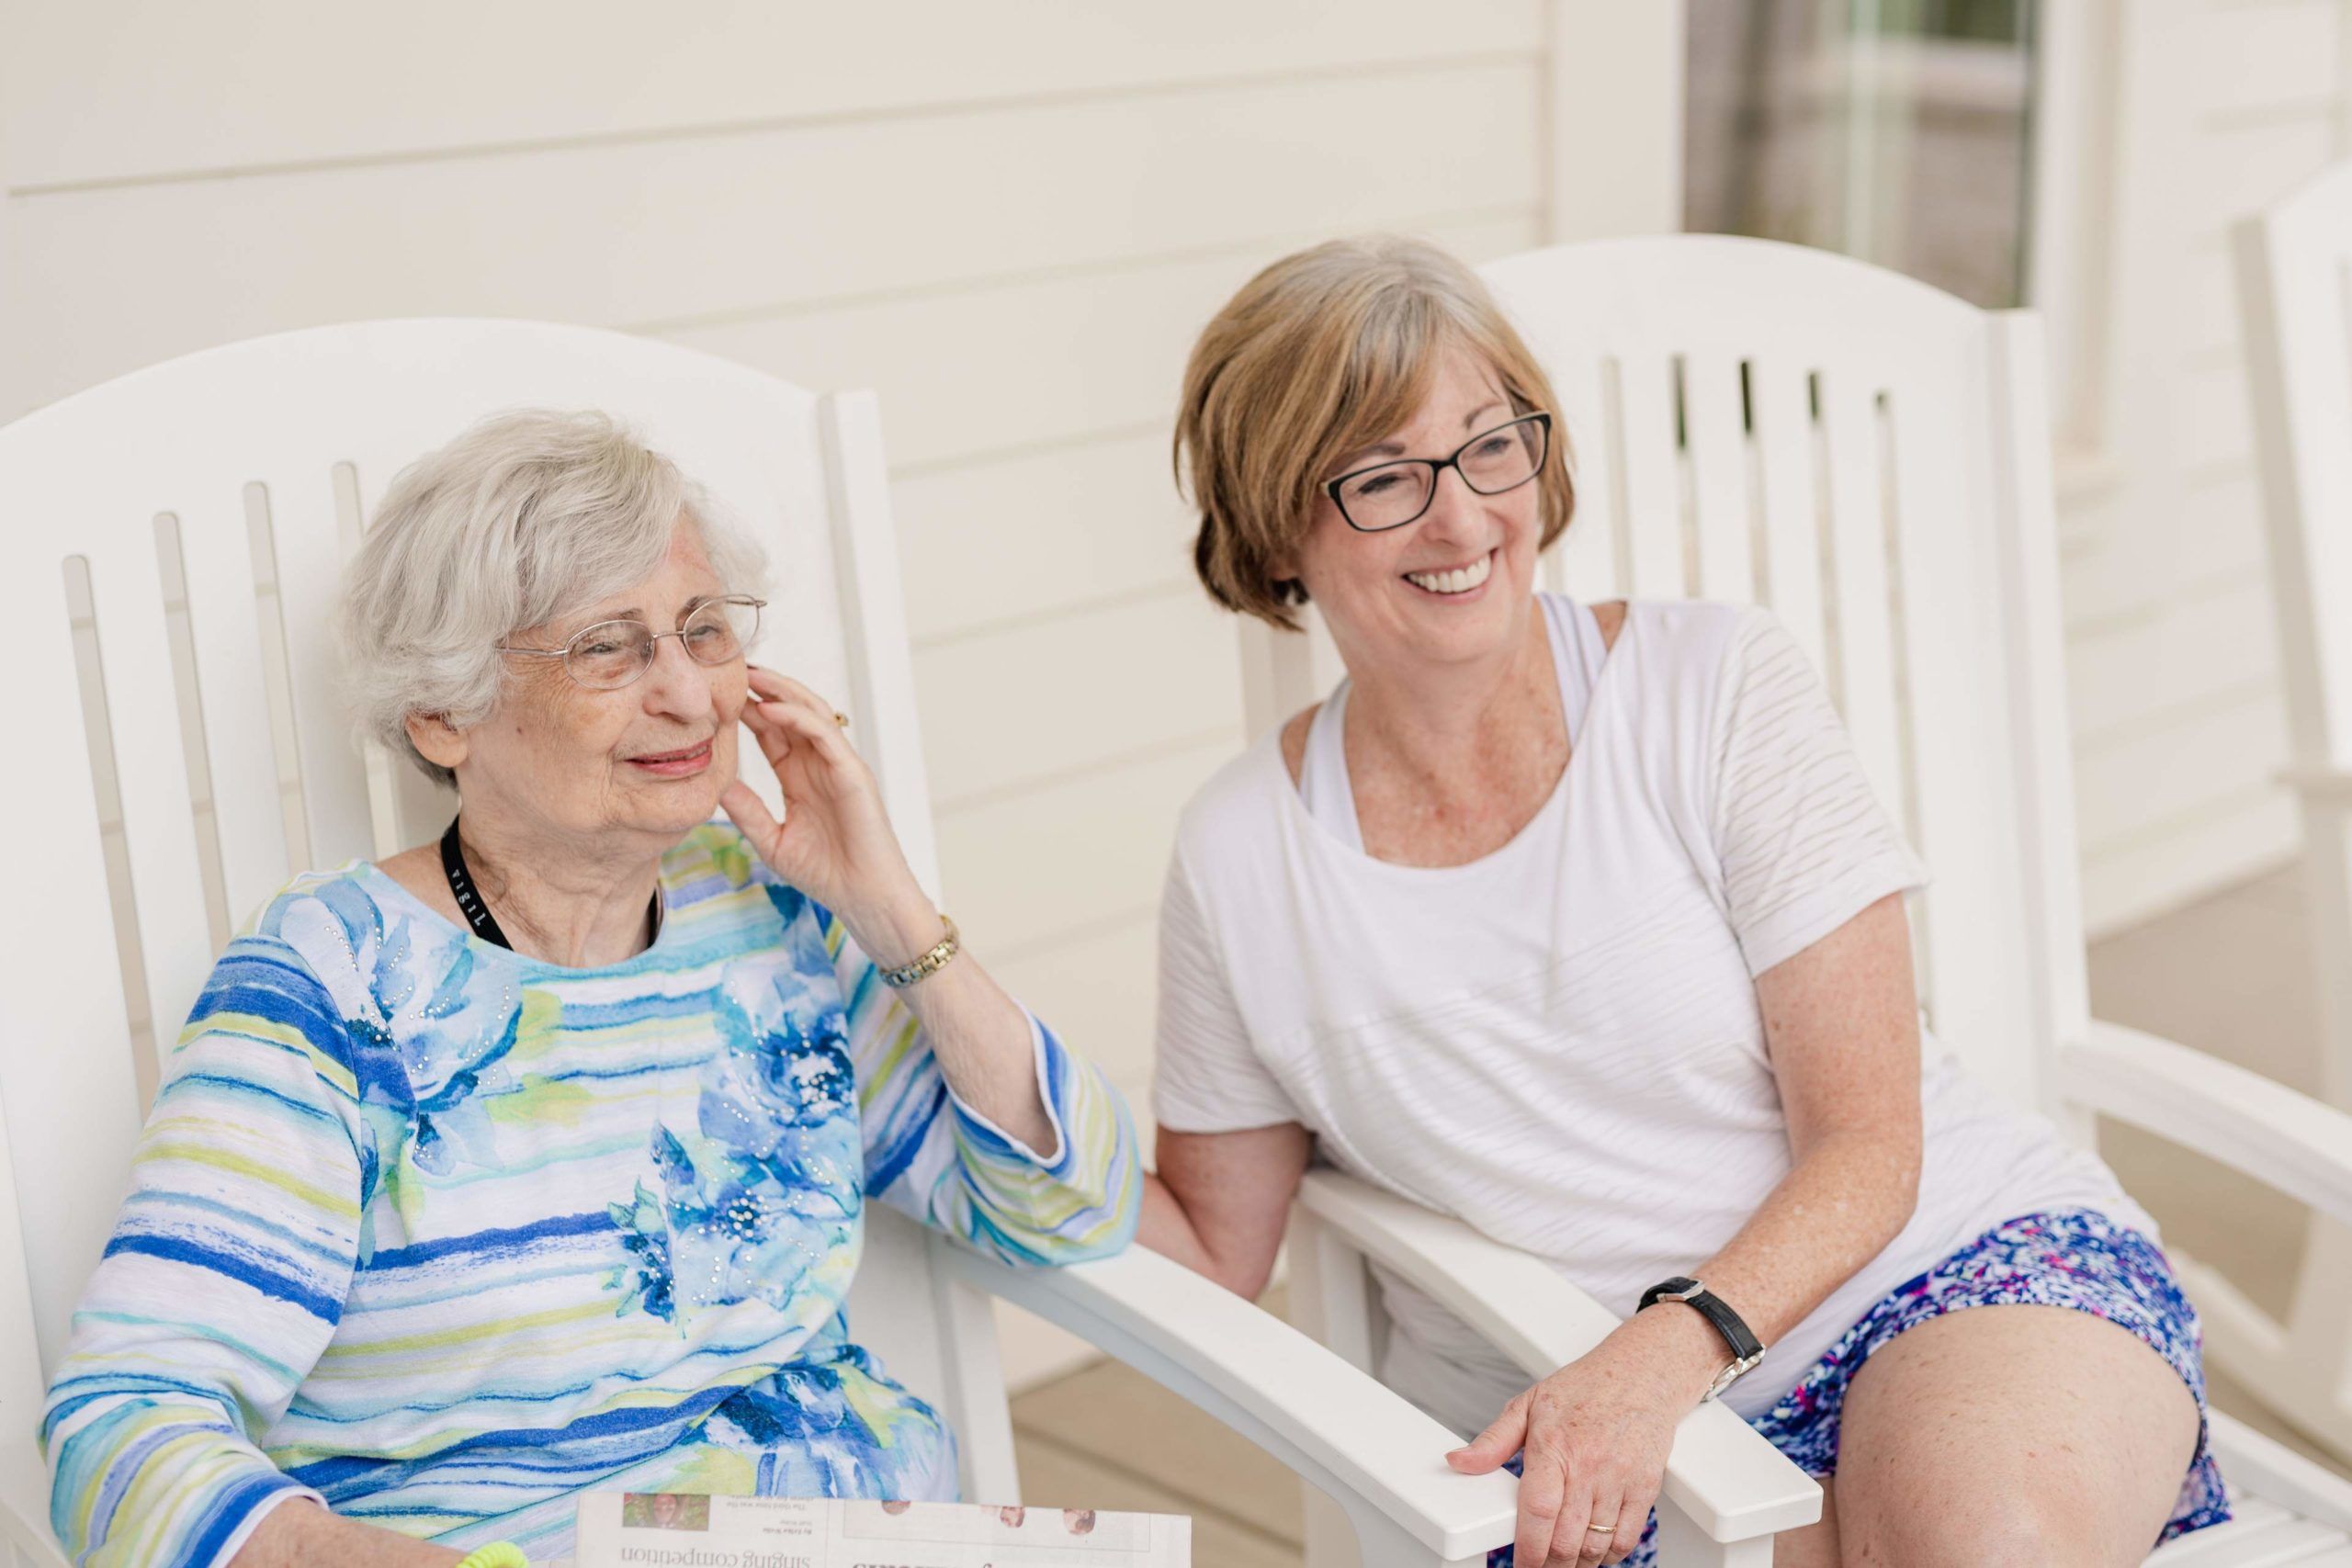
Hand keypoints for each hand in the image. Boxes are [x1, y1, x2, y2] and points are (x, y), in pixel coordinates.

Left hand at [721, 667, 928, 946]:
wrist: (864, 898)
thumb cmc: (826, 874)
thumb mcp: (772, 839)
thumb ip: (747, 811)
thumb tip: (716, 785)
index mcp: (800, 776)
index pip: (771, 731)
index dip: (745, 710)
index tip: (714, 695)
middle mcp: (820, 764)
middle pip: (790, 711)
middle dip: (762, 688)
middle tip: (729, 670)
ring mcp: (839, 764)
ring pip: (810, 711)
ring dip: (780, 690)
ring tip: (749, 675)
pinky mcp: (853, 772)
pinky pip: (824, 734)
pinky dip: (797, 717)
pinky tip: (768, 708)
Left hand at [1446, 1315, 1715, 1565]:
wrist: (1640, 1373)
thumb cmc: (1584, 1388)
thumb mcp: (1528, 1405)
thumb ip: (1492, 1441)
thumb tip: (1458, 1462)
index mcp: (1553, 1445)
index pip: (1538, 1511)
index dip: (1527, 1549)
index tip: (1520, 1564)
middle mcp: (1588, 1465)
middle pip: (1566, 1539)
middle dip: (1548, 1563)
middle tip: (1538, 1565)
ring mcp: (1620, 1478)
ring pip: (1596, 1546)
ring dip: (1576, 1563)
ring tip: (1562, 1560)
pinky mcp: (1645, 1487)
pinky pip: (1626, 1538)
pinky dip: (1608, 1555)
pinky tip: (1594, 1551)